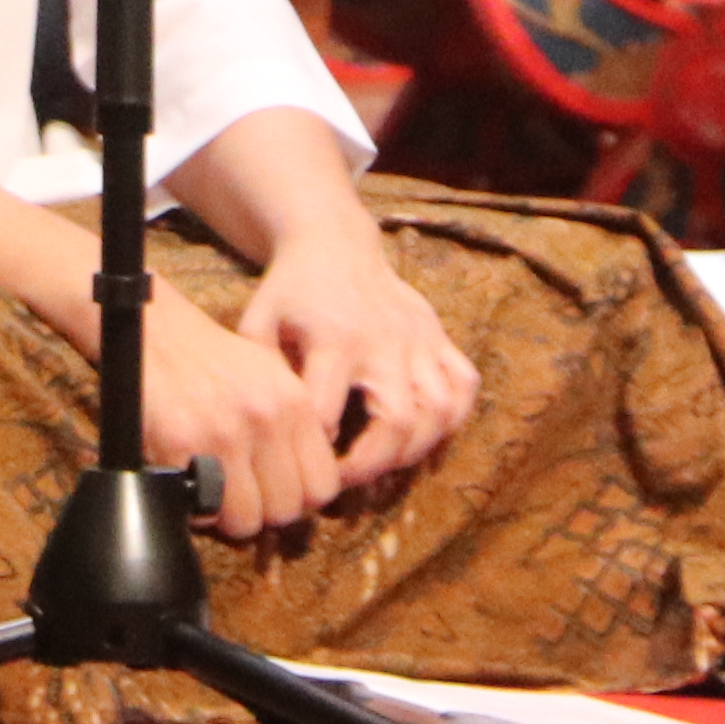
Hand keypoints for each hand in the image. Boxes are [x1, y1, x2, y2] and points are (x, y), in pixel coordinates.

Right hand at [127, 288, 351, 538]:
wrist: (158, 332)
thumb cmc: (214, 360)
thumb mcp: (271, 377)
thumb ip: (295, 426)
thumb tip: (308, 484)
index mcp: (294, 404)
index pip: (322, 487)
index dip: (300, 499)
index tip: (278, 493)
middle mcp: (265, 420)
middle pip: (285, 511)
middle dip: (263, 513)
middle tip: (243, 498)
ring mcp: (222, 434)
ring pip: (246, 522)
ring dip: (228, 518)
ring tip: (214, 494)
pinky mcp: (180, 444)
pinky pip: (200, 510)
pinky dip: (192, 508)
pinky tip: (188, 482)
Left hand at [230, 214, 483, 494]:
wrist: (334, 242)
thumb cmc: (291, 291)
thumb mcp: (260, 322)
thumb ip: (262, 374)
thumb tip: (264, 434)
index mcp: (334, 338)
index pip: (327, 412)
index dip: (315, 453)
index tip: (305, 469)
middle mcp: (384, 340)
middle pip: (399, 420)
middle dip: (375, 464)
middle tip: (347, 481)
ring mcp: (419, 338)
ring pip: (439, 410)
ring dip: (415, 449)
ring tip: (384, 464)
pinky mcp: (439, 336)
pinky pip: (464, 385)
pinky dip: (452, 418)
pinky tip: (423, 434)